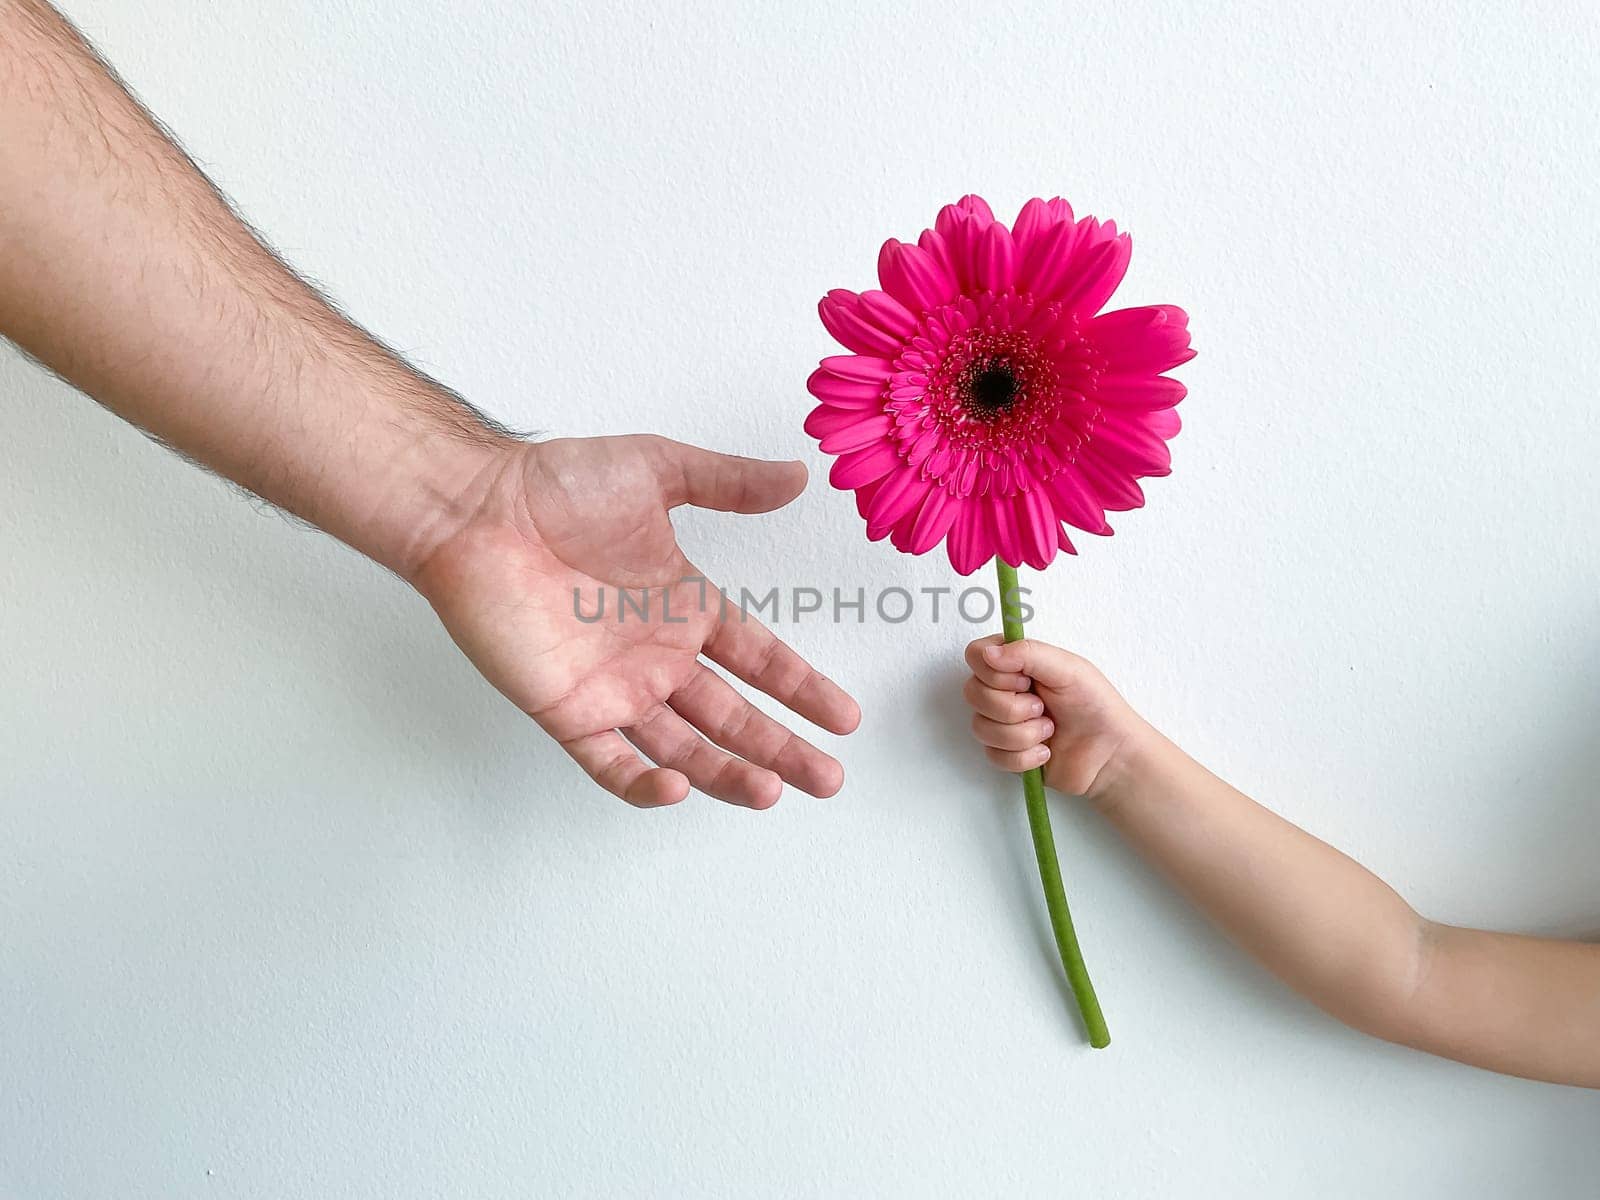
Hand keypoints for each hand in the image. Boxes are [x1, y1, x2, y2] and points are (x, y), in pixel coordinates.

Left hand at [412, 434, 859, 809]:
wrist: (474, 509)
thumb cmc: (555, 485)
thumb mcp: (657, 469)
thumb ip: (729, 483)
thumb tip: (798, 475)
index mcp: (685, 605)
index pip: (758, 658)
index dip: (801, 688)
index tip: (844, 718)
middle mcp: (656, 655)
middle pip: (733, 716)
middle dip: (782, 748)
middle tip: (828, 780)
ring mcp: (612, 687)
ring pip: (682, 748)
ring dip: (728, 774)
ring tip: (773, 792)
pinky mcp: (566, 709)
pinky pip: (608, 762)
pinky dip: (642, 783)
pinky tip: (678, 787)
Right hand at [961, 635, 1147, 800]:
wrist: (1111, 755)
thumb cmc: (1096, 706)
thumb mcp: (1068, 669)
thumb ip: (1028, 653)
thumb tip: (989, 653)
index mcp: (1017, 664)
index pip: (977, 655)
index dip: (994, 672)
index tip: (1025, 681)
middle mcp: (1005, 691)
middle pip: (972, 693)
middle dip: (1012, 707)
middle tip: (1043, 707)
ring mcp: (1003, 724)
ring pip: (981, 727)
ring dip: (1021, 734)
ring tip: (1049, 731)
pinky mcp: (1006, 754)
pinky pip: (993, 755)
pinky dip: (1024, 757)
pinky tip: (1046, 752)